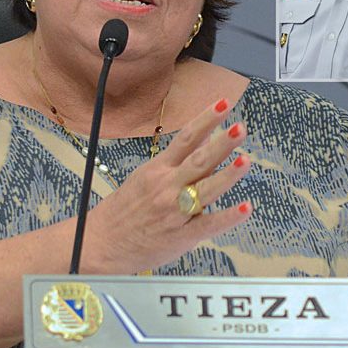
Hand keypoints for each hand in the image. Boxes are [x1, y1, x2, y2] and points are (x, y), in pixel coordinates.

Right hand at [84, 98, 251, 273]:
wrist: (101, 243)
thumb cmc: (124, 209)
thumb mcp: (146, 176)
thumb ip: (177, 158)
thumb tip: (204, 136)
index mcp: (158, 169)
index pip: (185, 139)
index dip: (205, 120)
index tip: (223, 104)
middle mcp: (167, 187)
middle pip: (198, 161)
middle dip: (220, 144)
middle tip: (239, 128)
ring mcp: (174, 211)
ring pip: (205, 190)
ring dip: (227, 175)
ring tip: (245, 160)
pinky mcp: (181, 236)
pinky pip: (208, 225)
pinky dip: (228, 217)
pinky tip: (246, 208)